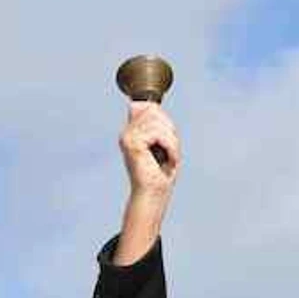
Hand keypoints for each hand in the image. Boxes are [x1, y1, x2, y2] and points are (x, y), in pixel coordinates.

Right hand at [113, 101, 180, 264]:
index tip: (167, 140)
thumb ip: (156, 124)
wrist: (153, 194)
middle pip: (155, 112)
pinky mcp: (133, 144)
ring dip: (172, 142)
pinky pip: (159, 134)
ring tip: (169, 157)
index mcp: (132, 130)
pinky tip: (168, 160)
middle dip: (170, 132)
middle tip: (169, 152)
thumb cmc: (160, 173)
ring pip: (159, 123)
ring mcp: (127, 137)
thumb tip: (147, 103)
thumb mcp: (162, 144)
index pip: (148, 106)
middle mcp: (126, 132)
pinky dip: (171, 148)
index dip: (164, 119)